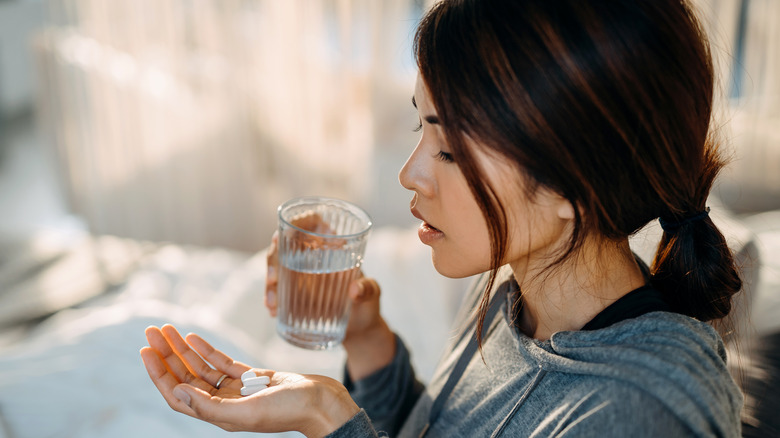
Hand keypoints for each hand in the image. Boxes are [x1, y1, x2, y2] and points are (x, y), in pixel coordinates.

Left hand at [140, 325, 358, 436]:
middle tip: (151, 330)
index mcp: (219, 415)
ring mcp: (237, 390)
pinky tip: (194, 336)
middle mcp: (224, 403)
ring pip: (201, 367)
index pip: (177, 394)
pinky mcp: (253, 378)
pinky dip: (207, 349)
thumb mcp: (248, 412)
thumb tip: (177, 392)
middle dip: (167, 354)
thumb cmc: (290, 411)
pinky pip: (222, 362)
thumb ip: (211, 406)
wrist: (323, 403)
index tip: (146, 350)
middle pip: (186, 377)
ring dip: (183, 348)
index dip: (159, 373)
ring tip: (167, 328)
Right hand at [264, 214, 394, 378]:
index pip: (313, 222)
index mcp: (333, 246)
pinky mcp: (295, 293)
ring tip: (272, 303)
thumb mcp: (373, 294)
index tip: (287, 232)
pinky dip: (272, 298)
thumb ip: (368, 289)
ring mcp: (301, 274)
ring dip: (269, 282)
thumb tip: (354, 290)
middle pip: (286, 244)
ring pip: (277, 267)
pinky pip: (277, 290)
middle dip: (274, 258)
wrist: (360, 330)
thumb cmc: (368, 305)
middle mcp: (314, 256)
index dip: (298, 220)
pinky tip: (273, 310)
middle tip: (274, 279)